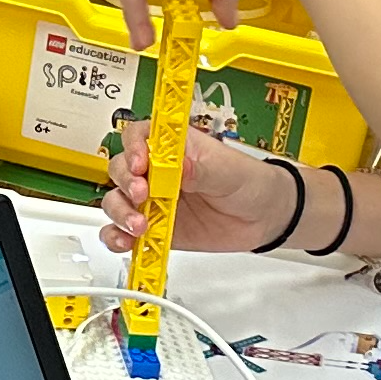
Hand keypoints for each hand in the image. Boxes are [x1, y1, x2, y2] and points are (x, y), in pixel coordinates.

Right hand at [102, 119, 300, 255]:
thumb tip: (174, 164)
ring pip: (117, 201)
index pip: (139, 137)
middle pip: (121, 169)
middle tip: (143, 196)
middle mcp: (157, 172)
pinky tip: (125, 241)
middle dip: (126, 183)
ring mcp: (153, 201)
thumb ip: (199, 167)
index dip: (133, 148)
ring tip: (139, 226)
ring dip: (120, 213)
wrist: (264, 218)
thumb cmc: (248, 182)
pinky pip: (123, 231)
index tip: (140, 164)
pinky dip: (116, 237)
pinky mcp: (153, 228)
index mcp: (174, 148)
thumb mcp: (228, 169)